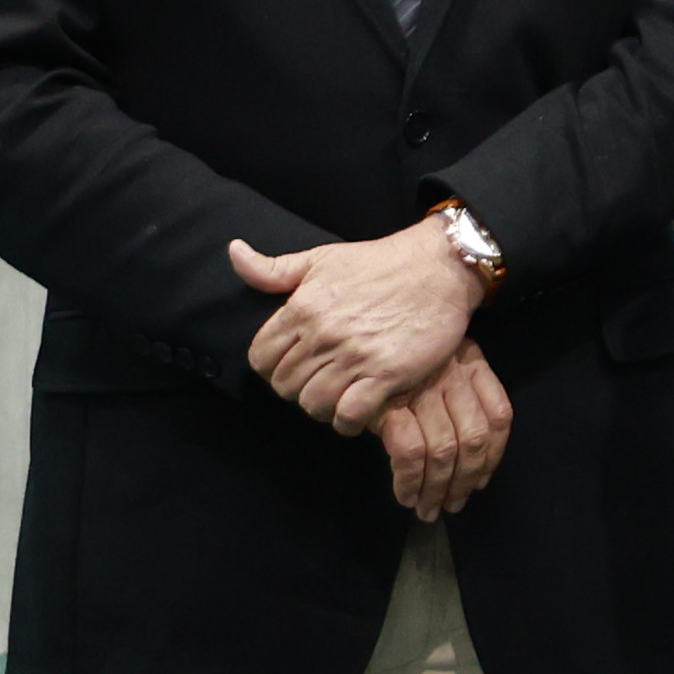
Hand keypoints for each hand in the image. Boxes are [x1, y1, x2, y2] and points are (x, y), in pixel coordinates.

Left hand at [232, 221, 483, 432]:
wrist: (439, 266)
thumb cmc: (378, 263)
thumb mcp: (321, 258)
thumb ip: (272, 268)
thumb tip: (233, 252)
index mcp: (303, 307)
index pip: (261, 358)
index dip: (272, 367)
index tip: (292, 365)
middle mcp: (324, 334)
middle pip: (285, 386)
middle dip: (297, 388)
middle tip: (318, 381)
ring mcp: (355, 356)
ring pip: (313, 403)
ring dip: (322, 406)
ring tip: (336, 397)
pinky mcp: (386, 373)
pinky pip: (349, 414)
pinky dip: (347, 421)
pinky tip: (356, 411)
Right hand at [371, 346, 513, 520]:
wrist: (353, 346)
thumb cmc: (396, 364)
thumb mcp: (436, 366)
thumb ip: (458, 399)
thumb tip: (469, 464)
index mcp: (472, 364)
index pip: (499, 415)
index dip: (493, 455)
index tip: (480, 481)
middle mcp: (453, 374)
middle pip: (474, 438)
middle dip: (465, 480)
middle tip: (452, 505)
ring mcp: (423, 389)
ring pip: (444, 450)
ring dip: (437, 488)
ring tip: (427, 508)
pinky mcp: (390, 405)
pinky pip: (410, 452)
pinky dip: (410, 480)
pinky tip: (406, 495)